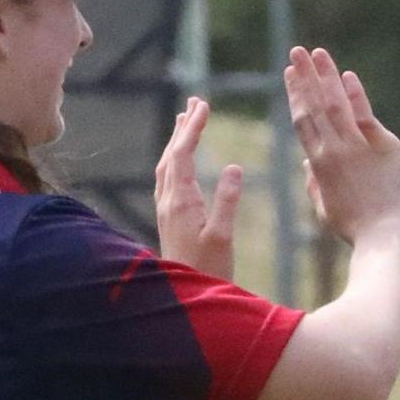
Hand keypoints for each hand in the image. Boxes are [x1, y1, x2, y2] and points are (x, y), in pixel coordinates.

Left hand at [155, 97, 243, 277]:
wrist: (186, 298)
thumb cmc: (208, 270)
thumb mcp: (222, 237)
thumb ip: (227, 201)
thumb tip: (233, 167)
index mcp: (180, 202)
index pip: (183, 155)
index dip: (192, 129)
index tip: (204, 105)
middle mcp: (168, 202)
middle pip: (171, 155)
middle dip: (184, 127)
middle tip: (196, 101)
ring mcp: (166, 210)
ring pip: (167, 166)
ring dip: (177, 141)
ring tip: (186, 121)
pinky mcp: (169, 219)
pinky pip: (168, 179)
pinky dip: (175, 160)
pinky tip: (181, 161)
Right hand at [284, 47, 399, 245]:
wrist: (385, 236)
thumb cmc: (357, 228)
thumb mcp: (327, 209)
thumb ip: (314, 184)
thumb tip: (304, 163)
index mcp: (319, 165)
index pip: (303, 122)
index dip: (296, 96)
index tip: (290, 74)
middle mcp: (334, 150)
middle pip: (314, 106)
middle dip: (305, 77)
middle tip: (296, 52)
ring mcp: (358, 146)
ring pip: (336, 104)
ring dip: (325, 76)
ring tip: (317, 53)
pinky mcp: (383, 146)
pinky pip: (364, 115)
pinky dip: (355, 94)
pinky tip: (347, 75)